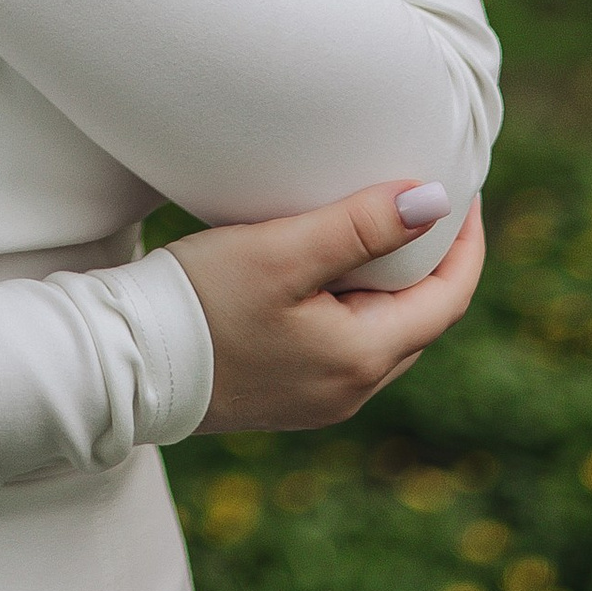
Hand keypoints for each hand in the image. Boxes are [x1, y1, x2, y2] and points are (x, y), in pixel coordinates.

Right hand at [168, 184, 485, 433]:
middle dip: (432, 263)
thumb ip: (362, 225)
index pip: (448, 300)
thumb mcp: (283, 252)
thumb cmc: (201, 302)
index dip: (466, 244)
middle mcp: (349, 391)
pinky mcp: (286, 396)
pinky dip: (354, 304)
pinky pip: (344, 345)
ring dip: (392, 286)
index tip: (462, 190)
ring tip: (379, 229)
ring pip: (382, 334)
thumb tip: (435, 200)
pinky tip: (328, 273)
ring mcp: (317, 400)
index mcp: (362, 359)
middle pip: (419, 321)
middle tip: (425, 202)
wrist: (126, 364)